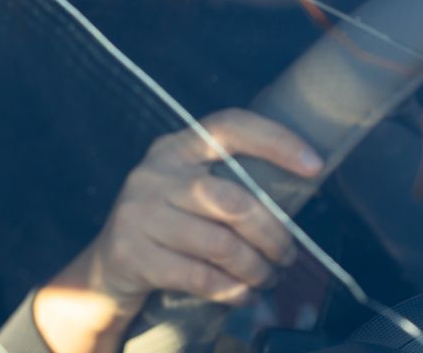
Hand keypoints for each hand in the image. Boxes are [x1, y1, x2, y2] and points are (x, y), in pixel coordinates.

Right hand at [31, 109, 320, 352]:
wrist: (106, 268)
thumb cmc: (167, 228)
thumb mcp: (187, 192)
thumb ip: (227, 185)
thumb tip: (300, 191)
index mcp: (174, 148)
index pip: (229, 127)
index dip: (275, 141)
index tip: (315, 165)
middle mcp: (154, 173)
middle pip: (233, 199)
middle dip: (273, 234)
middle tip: (289, 255)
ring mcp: (139, 212)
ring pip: (221, 245)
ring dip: (257, 269)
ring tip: (267, 278)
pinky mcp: (132, 253)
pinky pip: (201, 277)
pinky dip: (233, 292)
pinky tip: (244, 294)